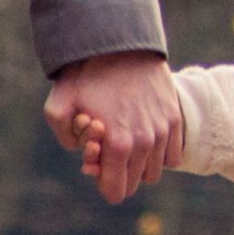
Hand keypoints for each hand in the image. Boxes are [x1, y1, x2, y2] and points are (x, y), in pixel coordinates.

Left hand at [48, 51, 185, 202]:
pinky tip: (145, 136)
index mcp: (117, 145)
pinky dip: (159, 154)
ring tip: (126, 140)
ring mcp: (163, 132)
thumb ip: (64, 136)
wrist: (120, 42)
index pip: (115, 192)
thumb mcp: (58, 105)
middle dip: (119, 172)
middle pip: (135, 184)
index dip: (102, 182)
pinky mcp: (175, 119)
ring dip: (140, 164)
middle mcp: (145, 144)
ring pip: (154, 172)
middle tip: (107, 148)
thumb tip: (83, 153)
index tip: (95, 162)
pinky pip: (173, 157)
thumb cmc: (86, 74)